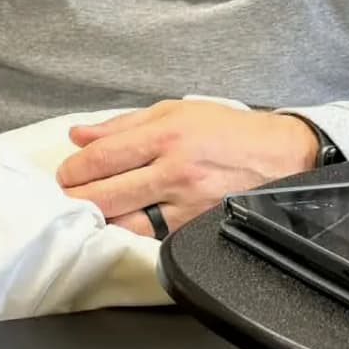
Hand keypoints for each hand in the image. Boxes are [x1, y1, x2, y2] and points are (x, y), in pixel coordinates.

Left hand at [55, 101, 318, 235]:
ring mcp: (188, 204)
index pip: (102, 157)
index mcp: (166, 135)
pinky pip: (155, 237)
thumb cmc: (227, 130)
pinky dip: (134, 234)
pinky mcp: (199, 228)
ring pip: (127, 223)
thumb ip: (122, 126)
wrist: (282, 155)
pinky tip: (124, 226)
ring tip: (92, 214)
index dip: (74, 170)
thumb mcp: (176, 111)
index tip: (65, 174)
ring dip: (103, 221)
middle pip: (107, 195)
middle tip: (69, 197)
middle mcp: (175, 170)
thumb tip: (78, 136)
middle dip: (78, 198)